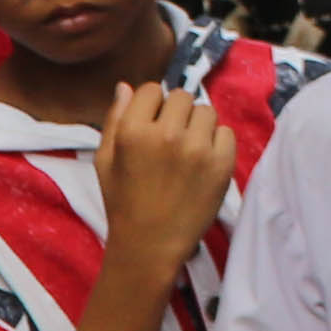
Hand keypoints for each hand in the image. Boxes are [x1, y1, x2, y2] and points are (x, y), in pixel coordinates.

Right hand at [90, 81, 239, 277]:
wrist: (149, 245)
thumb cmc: (123, 202)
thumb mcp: (105, 160)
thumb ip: (114, 119)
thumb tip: (126, 86)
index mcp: (133, 131)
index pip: (153, 90)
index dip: (152, 106)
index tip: (152, 125)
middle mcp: (167, 134)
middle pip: (183, 97)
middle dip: (176, 114)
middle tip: (171, 140)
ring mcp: (198, 149)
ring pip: (207, 112)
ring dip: (198, 126)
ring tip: (187, 152)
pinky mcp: (222, 164)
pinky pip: (226, 133)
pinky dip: (217, 144)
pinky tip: (202, 164)